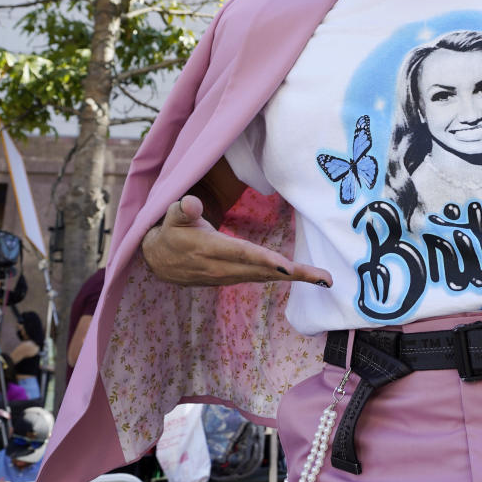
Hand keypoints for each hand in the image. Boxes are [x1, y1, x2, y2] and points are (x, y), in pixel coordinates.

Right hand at [140, 195, 332, 287]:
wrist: (158, 260)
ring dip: (294, 278)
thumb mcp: (170, 217)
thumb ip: (182, 209)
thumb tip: (191, 202)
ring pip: (265, 277)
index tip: (287, 267)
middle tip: (323, 278)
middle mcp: (222, 267)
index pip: (242, 254)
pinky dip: (282, 277)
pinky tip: (302, 275)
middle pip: (263, 271)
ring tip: (322, 279)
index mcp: (209, 248)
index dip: (265, 261)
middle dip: (294, 274)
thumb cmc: (170, 232)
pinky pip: (260, 278)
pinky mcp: (231, 278)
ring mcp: (227, 276)